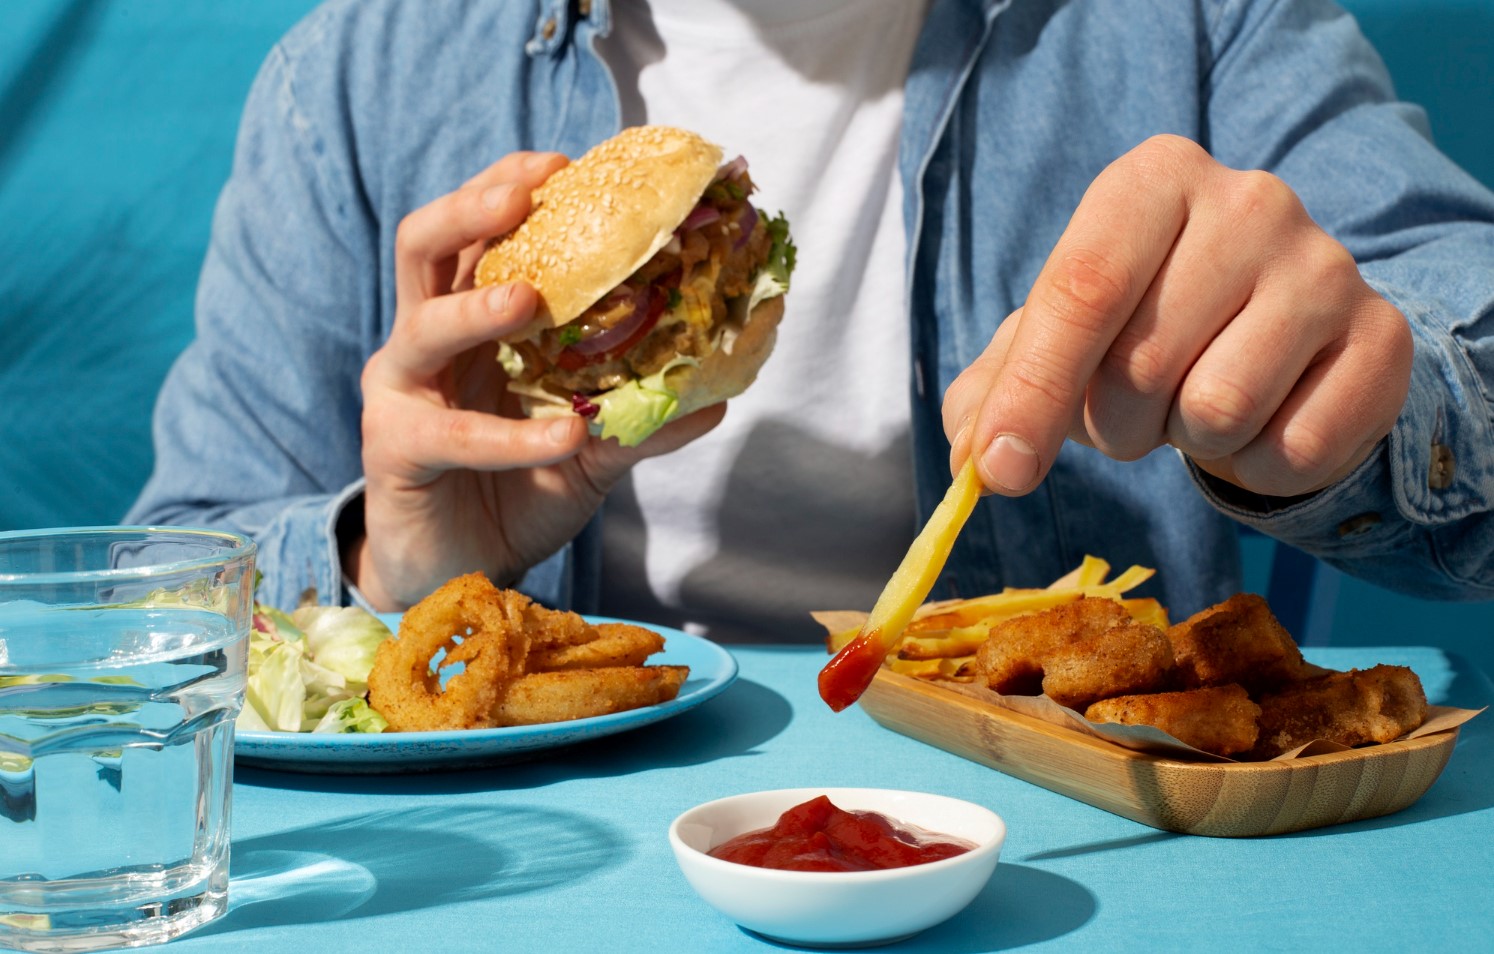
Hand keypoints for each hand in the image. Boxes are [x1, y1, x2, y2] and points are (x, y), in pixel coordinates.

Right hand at [351, 151, 725, 609]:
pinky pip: (451, 433)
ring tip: (531, 302)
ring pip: (423, 324)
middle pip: (425, 247)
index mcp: (468, 321)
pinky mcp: (394, 449)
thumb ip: (635, 420)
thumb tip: (718, 398)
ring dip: (477, 307)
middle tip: (524, 196)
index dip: (510, 189)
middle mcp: (424, 342)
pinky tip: (565, 438)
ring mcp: (402, 392)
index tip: (565, 163)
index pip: (479, 234)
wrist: (458, 578)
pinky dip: (511, 437)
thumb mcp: (586, 453)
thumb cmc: (513, 495)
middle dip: (471, 211)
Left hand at [943, 135, 1412, 499]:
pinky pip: (1292, 449)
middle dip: (1117, 421)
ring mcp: (1326, 264)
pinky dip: (1257, 465)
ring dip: (1188, 439)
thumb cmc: (1146, 329)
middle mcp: (1250, 201)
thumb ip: (997, 391)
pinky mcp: (1382, 338)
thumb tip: (974, 460)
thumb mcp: (1061, 340)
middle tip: (1138, 405)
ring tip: (1199, 400)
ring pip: (1218, 408)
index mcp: (1153, 179)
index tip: (999, 472)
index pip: (1081, 290)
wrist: (1281, 334)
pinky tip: (1265, 420)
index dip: (1032, 392)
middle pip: (1141, 363)